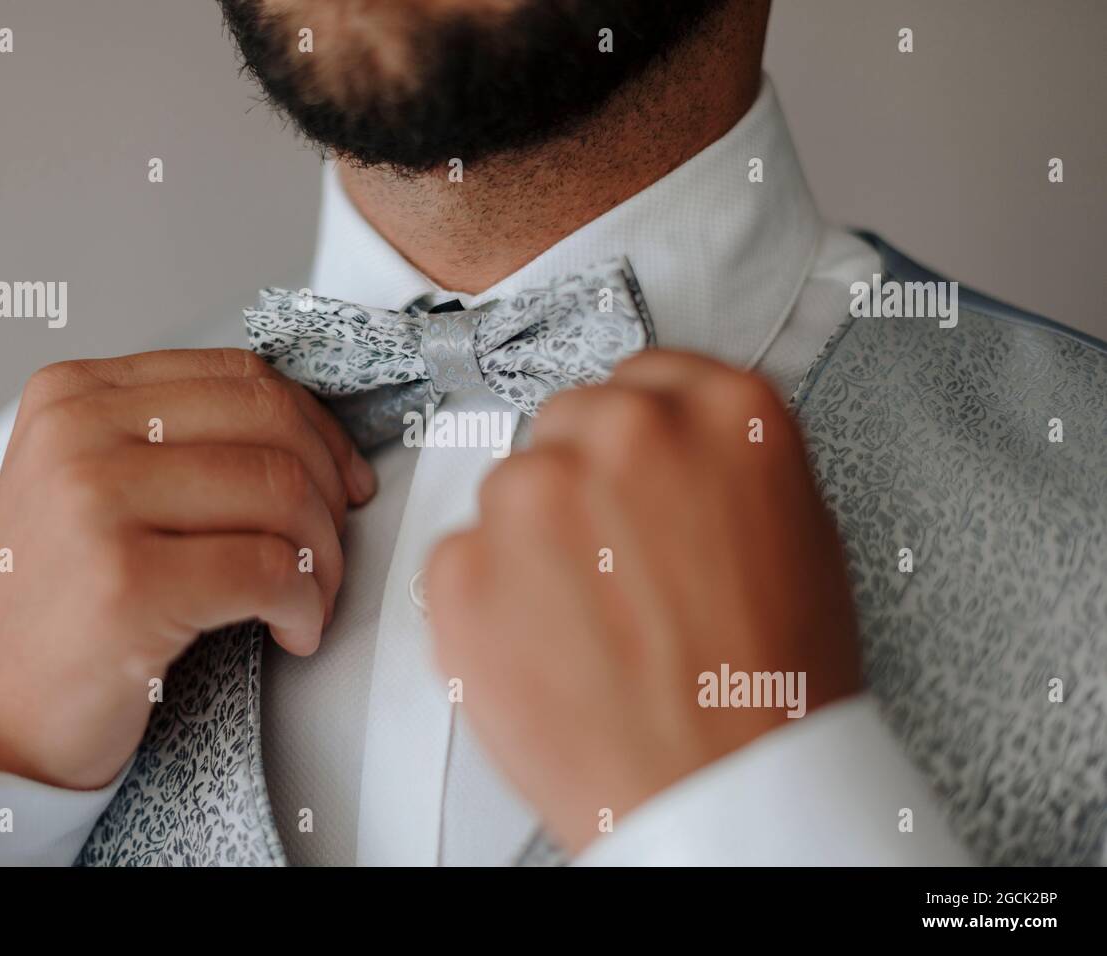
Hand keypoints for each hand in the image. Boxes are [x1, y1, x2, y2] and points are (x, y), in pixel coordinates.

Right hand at [0, 349, 374, 789]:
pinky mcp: (125, 582)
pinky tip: (293, 633)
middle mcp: (76, 431)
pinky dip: (306, 607)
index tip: (344, 482)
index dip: (317, 430)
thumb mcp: (97, 489)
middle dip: (329, 493)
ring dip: (325, 559)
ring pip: (281, 492)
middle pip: (270, 425)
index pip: (241, 376)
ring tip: (309, 601)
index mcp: (74, 394)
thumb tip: (314, 435)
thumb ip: (179, 440)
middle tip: (330, 552)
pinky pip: (269, 570)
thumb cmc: (63, 609)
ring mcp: (93, 502)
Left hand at [425, 350, 860, 852]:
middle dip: (584, 481)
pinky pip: (461, 555)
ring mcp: (533, 497)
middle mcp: (624, 433)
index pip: (646, 375)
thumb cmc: (768, 689)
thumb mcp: (799, 535)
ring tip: (589, 619)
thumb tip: (677, 443)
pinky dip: (488, 596)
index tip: (633, 471)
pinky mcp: (462, 568)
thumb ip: (727, 461)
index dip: (639, 434)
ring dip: (533, 539)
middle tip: (615, 561)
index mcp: (722, 413)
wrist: (722, 797)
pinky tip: (547, 645)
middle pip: (569, 420)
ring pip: (511, 486)